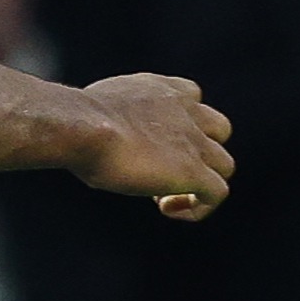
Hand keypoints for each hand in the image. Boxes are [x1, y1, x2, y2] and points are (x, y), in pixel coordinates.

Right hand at [73, 74, 232, 220]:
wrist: (83, 128)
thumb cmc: (75, 123)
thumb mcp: (93, 111)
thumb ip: (104, 119)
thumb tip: (77, 134)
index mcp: (163, 89)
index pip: (192, 100)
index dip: (179, 128)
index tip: (149, 147)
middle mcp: (186, 110)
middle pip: (218, 131)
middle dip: (196, 154)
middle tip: (158, 173)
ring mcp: (195, 142)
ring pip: (224, 164)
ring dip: (200, 184)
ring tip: (163, 197)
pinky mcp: (194, 171)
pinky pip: (217, 194)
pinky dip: (199, 207)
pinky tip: (169, 210)